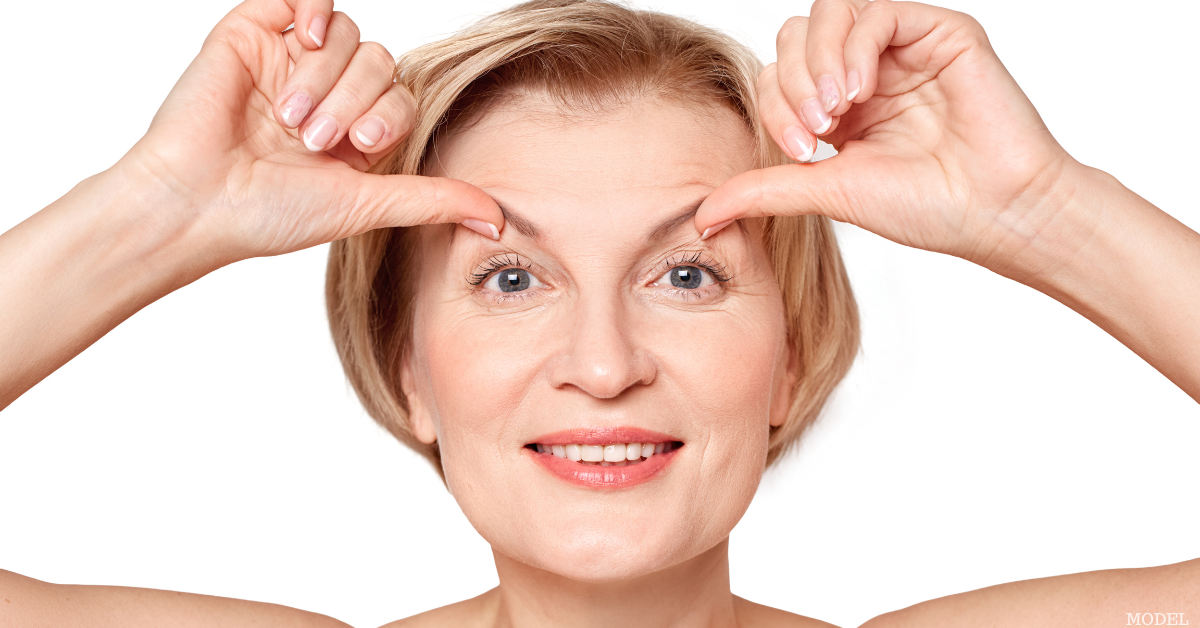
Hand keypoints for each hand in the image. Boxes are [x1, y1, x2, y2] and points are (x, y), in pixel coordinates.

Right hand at [124, 0, 502, 265]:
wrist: (196, 202)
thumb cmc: (271, 214)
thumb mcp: (366, 205)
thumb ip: (432, 199)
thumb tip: (497, 216)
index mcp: (352, 133)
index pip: (400, 96)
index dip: (388, 113)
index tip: (358, 144)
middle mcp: (325, 95)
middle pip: (379, 62)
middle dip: (355, 100)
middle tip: (315, 139)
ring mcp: (289, 62)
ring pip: (348, 36)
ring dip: (326, 77)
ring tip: (290, 119)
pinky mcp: (252, 35)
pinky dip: (317, 10)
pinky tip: (307, 39)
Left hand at [696, 0, 1083, 281]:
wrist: (994, 213)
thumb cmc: (926, 207)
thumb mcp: (828, 192)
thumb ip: (765, 189)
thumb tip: (702, 213)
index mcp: (839, 105)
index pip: (779, 74)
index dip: (775, 104)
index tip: (798, 150)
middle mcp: (866, 70)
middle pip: (796, 37)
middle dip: (791, 82)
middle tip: (814, 132)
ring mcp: (902, 48)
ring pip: (831, 14)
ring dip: (818, 61)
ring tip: (835, 112)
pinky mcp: (939, 32)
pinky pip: (878, 11)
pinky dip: (856, 47)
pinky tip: (860, 91)